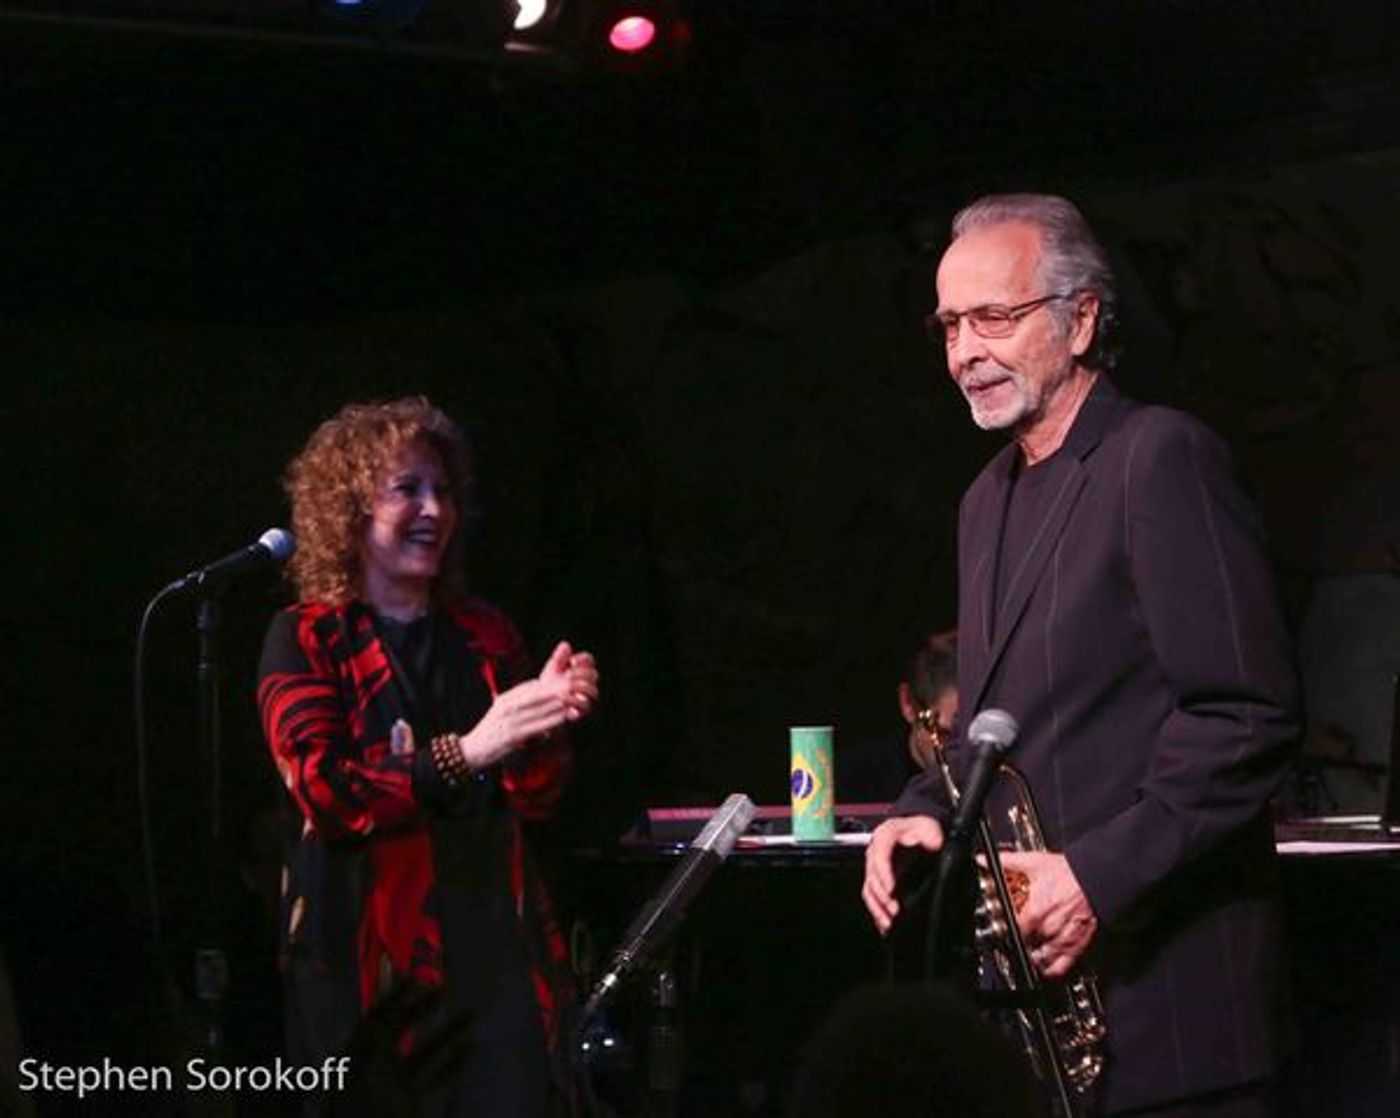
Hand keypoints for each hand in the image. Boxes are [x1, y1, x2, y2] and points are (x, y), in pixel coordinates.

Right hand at [457, 642, 599, 768]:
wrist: (472, 750)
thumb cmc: (491, 731)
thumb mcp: (502, 710)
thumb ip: (520, 701)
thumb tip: (539, 692)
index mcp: (507, 699)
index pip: (532, 687)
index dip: (552, 683)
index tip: (568, 681)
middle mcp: (508, 706)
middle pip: (538, 694)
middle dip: (558, 690)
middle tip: (576, 686)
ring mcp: (511, 721)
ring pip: (540, 708)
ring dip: (559, 704)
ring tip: (575, 700)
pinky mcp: (514, 736)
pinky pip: (537, 725)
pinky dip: (552, 720)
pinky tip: (564, 717)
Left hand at [538, 640, 598, 722]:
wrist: (541, 705)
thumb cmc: (549, 684)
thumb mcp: (552, 670)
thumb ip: (559, 658)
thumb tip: (565, 645)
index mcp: (582, 671)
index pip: (589, 661)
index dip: (584, 659)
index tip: (572, 660)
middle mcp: (587, 684)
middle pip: (594, 676)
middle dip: (582, 673)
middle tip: (568, 674)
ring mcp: (586, 698)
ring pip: (593, 692)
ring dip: (581, 687)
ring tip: (567, 685)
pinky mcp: (580, 711)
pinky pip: (584, 707)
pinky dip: (575, 702)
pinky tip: (563, 698)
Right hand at [861, 816, 944, 934]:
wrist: (922, 831)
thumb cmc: (923, 829)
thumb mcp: (928, 829)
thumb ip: (929, 839)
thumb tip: (930, 851)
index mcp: (885, 834)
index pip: (879, 853)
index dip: (883, 873)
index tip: (891, 889)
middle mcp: (876, 850)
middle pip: (871, 875)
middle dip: (882, 896)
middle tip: (894, 910)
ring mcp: (874, 865)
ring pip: (869, 888)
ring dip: (877, 907)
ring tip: (888, 921)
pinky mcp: (877, 877)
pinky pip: (871, 895)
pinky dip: (876, 910)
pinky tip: (883, 922)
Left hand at [998, 851, 1097, 978]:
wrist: (1095, 876)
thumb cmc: (1067, 871)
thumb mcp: (1033, 862)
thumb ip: (1007, 862)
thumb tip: (984, 860)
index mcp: (1036, 911)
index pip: (1013, 929)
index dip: (1007, 929)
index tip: (1005, 926)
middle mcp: (1049, 928)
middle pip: (1026, 944)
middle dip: (1020, 940)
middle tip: (1018, 935)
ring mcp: (1063, 938)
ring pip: (1041, 958)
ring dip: (1033, 955)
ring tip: (1029, 949)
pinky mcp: (1077, 944)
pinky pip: (1061, 966)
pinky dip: (1050, 968)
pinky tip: (1044, 964)